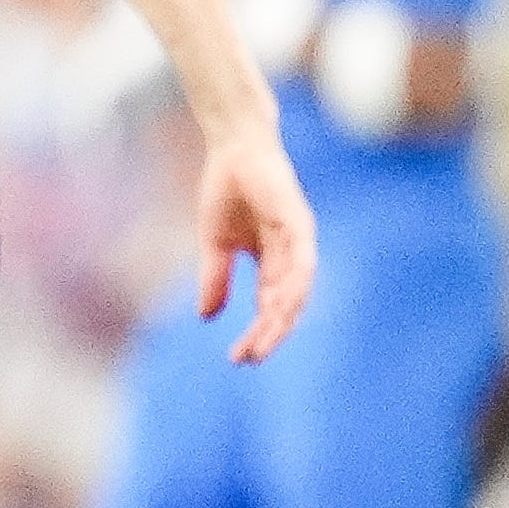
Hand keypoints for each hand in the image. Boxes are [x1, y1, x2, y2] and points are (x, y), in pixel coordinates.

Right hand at [190, 117, 316, 364]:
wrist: (232, 148)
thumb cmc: (226, 189)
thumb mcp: (214, 243)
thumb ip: (215, 279)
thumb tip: (207, 317)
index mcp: (273, 262)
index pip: (269, 307)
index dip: (256, 333)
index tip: (237, 358)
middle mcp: (292, 256)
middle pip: (285, 306)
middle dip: (269, 334)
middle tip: (250, 359)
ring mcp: (298, 241)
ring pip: (296, 290)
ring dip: (281, 319)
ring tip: (263, 342)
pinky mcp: (299, 224)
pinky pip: (301, 263)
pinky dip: (293, 287)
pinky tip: (279, 307)